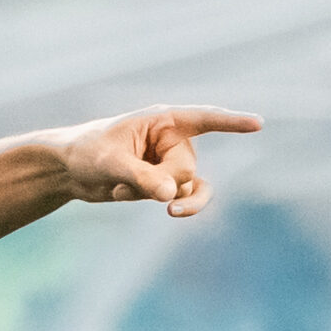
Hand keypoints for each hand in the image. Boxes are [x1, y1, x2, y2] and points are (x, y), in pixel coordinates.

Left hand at [55, 104, 261, 216]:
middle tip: (125, 179)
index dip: (231, 123)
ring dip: (153, 196)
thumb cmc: (88, 152)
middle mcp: (174, 139)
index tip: (258, 125)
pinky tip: (176, 212)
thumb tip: (172, 196)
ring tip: (121, 189)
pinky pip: (189, 196)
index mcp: (164, 120)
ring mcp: (172, 162)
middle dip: (158, 183)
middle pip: (187, 169)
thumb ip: (143, 177)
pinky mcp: (167, 183)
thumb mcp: (111, 163)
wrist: (72, 169)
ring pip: (186, 188)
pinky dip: (184, 206)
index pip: (205, 118)